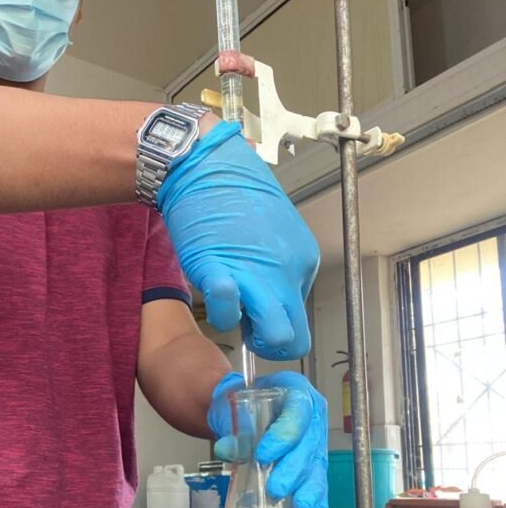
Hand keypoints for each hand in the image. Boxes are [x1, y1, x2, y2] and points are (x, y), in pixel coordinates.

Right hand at [158, 121, 319, 359]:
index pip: (300, 315)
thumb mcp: (274, 228)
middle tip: (247, 324)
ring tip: (232, 308)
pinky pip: (228, 315)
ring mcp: (256, 275)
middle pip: (295, 337)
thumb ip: (277, 262)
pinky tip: (215, 292)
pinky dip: (222, 314)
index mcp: (303, 260)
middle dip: (270, 342)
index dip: (276, 319)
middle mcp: (288, 272)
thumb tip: (268, 290)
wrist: (204, 165)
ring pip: (275, 337)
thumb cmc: (233, 191)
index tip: (258, 308)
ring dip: (250, 336)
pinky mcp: (219, 273)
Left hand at [207, 370, 333, 507]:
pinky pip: (318, 487)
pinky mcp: (313, 466)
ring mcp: (316, 442)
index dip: (283, 435)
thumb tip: (226, 449)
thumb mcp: (230, 409)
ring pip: (317, 468)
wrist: (239, 411)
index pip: (297, 412)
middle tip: (276, 489)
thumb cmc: (240, 405)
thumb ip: (230, 428)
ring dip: (309, 491)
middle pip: (310, 444)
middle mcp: (313, 416)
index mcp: (296, 391)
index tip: (262, 455)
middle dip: (294, 470)